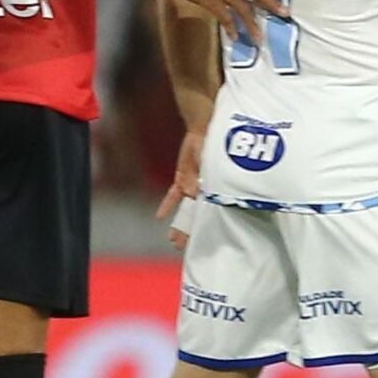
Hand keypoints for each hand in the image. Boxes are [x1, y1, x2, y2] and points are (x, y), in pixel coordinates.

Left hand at [158, 129, 202, 248]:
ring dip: (178, 224)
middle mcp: (205, 191)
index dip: (206, 227)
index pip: (211, 212)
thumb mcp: (207, 159)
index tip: (204, 242)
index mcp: (216, 188)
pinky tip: (160, 217)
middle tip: (182, 247)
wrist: (204, 130)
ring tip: (173, 240)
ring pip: (184, 210)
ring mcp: (193, 186)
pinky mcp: (183, 179)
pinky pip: (173, 196)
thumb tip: (190, 193)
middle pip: (196, 215)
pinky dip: (167, 205)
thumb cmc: (212, 144)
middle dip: (189, 232)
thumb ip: (198, 176)